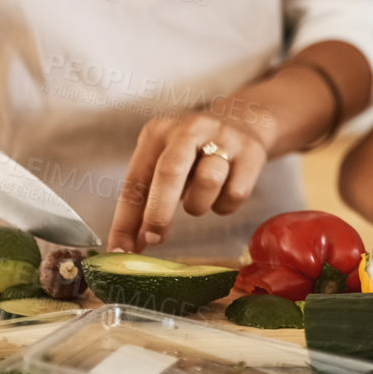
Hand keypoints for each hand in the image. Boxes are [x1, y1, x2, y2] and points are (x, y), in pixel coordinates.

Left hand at [109, 109, 268, 252]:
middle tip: (155, 239)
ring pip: (208, 181)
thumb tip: (134, 244)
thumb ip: (149, 200)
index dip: (125, 220)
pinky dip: (225, 206)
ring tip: (199, 200)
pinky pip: (235, 193)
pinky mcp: (251, 151)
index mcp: (158, 133)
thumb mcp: (165, 165)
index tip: (121, 251)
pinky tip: (223, 194)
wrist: (244, 122)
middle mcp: (189, 129)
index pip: (135, 180)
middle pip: (169, 172)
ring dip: (199, 204)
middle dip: (159, 212)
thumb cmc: (195, 153)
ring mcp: (223, 137)